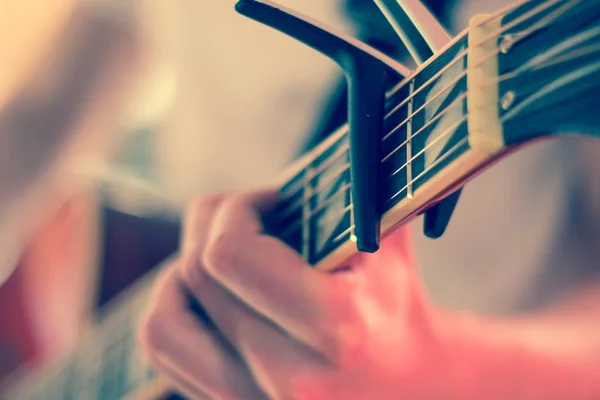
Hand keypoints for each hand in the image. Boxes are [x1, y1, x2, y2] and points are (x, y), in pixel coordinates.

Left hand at [139, 190, 449, 398]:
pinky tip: (214, 297)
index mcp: (337, 328)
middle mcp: (290, 378)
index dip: (235, 209)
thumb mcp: (390, 245)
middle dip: (212, 224)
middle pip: (193, 277)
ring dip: (179, 275)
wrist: (414, 391)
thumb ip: (355, 189)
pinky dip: (177, 311)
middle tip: (247, 215)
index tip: (270, 201)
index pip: (228, 254)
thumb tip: (329, 130)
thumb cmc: (400, 310)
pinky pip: (168, 353)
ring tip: (221, 258)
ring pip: (161, 324)